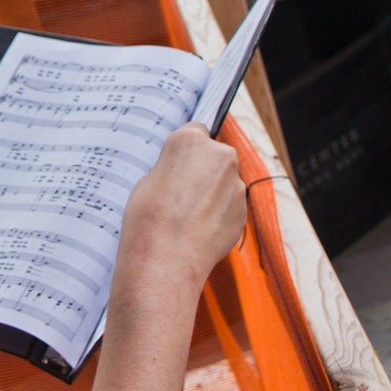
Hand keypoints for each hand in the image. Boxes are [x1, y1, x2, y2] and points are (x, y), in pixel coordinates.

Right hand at [118, 124, 244, 290]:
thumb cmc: (148, 218)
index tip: (178, 163)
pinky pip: (229, 206)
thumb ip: (172, 168)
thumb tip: (182, 175)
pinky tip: (197, 230)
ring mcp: (235, 185)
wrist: (166, 259)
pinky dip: (217, 215)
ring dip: (211, 194)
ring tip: (186, 218)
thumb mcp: (148, 180)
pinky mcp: (242, 211)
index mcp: (190, 140)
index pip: (195, 131)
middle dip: (203, 170)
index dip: (185, 151)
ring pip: (223, 183)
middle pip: (215, 156)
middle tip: (180, 193)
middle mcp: (220, 156)